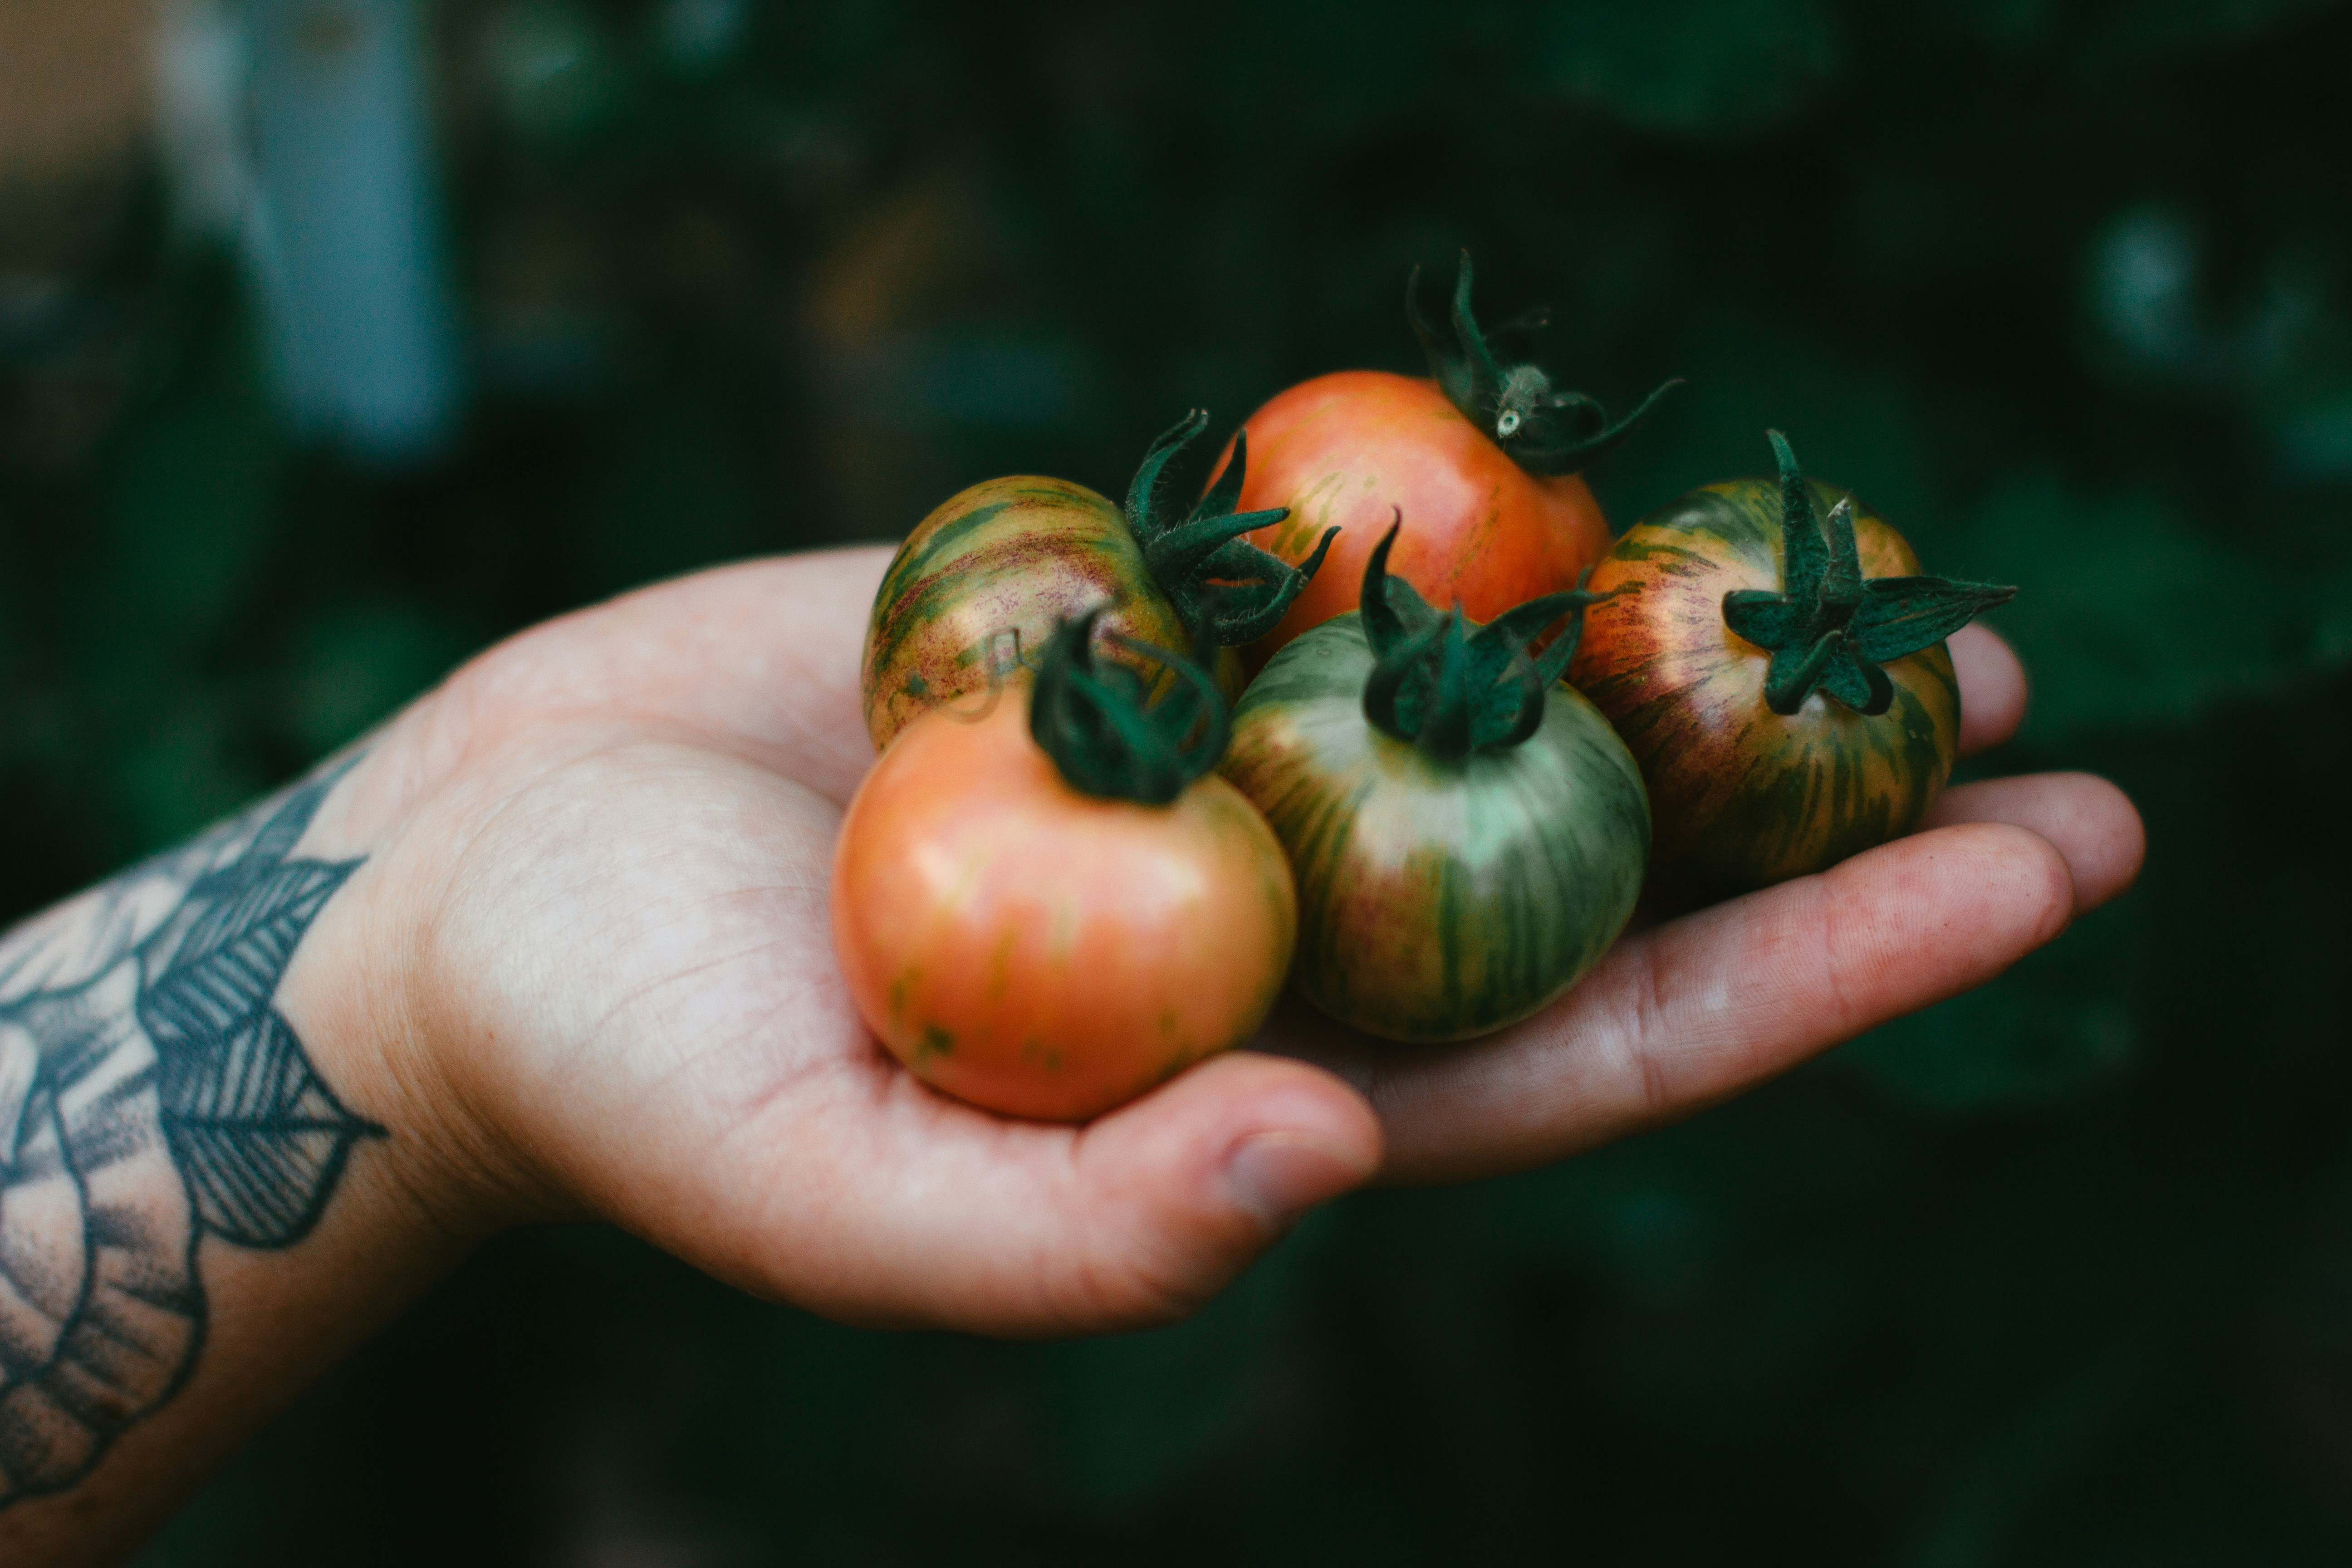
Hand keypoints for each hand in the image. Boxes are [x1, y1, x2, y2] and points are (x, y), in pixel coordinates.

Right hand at [337, 547, 2142, 1335]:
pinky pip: (1327, 582)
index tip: (2030, 877)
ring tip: (1868, 582)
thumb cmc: (619, 1059)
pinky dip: (1467, 534)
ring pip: (1495, 711)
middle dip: (1817, 807)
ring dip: (1677, 653)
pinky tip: (1605, 492)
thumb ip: (1061, 1239)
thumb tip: (1323, 1168)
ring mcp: (1201, 778)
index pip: (1603, 1049)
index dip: (1829, 975)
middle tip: (2032, 717)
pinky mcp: (1115, 645)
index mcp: (1255, 1087)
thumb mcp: (817, 1185)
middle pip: (1599, 874)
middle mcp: (1266, 934)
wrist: (478, 880)